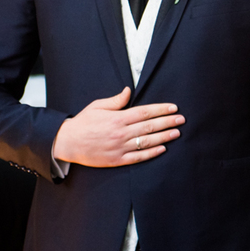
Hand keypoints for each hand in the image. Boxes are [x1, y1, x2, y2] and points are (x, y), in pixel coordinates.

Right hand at [51, 87, 183, 167]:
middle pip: (150, 126)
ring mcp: (120, 147)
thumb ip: (116, 100)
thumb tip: (129, 90)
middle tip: (181, 119)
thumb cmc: (83, 123)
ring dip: (164, 137)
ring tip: (176, 133)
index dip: (161, 110)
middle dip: (167, 122)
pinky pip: (138, 157)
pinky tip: (163, 148)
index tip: (173, 108)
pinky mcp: (117, 159)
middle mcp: (121, 133)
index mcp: (117, 118)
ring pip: (147, 142)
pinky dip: (151, 153)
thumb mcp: (97, 106)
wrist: (68, 143)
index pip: (145, 112)